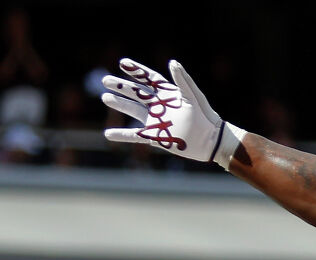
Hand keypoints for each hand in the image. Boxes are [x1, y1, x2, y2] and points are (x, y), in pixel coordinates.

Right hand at [102, 59, 241, 167]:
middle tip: (106, 81)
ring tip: (105, 98)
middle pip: (136, 93)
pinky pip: (135, 136)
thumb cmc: (205, 116)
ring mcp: (156, 121)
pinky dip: (122, 135)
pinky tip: (108, 135)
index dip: (136, 71)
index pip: (149, 79)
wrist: (210, 140)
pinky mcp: (156, 137)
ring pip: (133, 110)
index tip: (123, 63)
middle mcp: (159, 106)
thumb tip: (172, 62)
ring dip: (119, 104)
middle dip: (122, 87)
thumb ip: (182, 80)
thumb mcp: (193, 96)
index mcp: (168, 94)